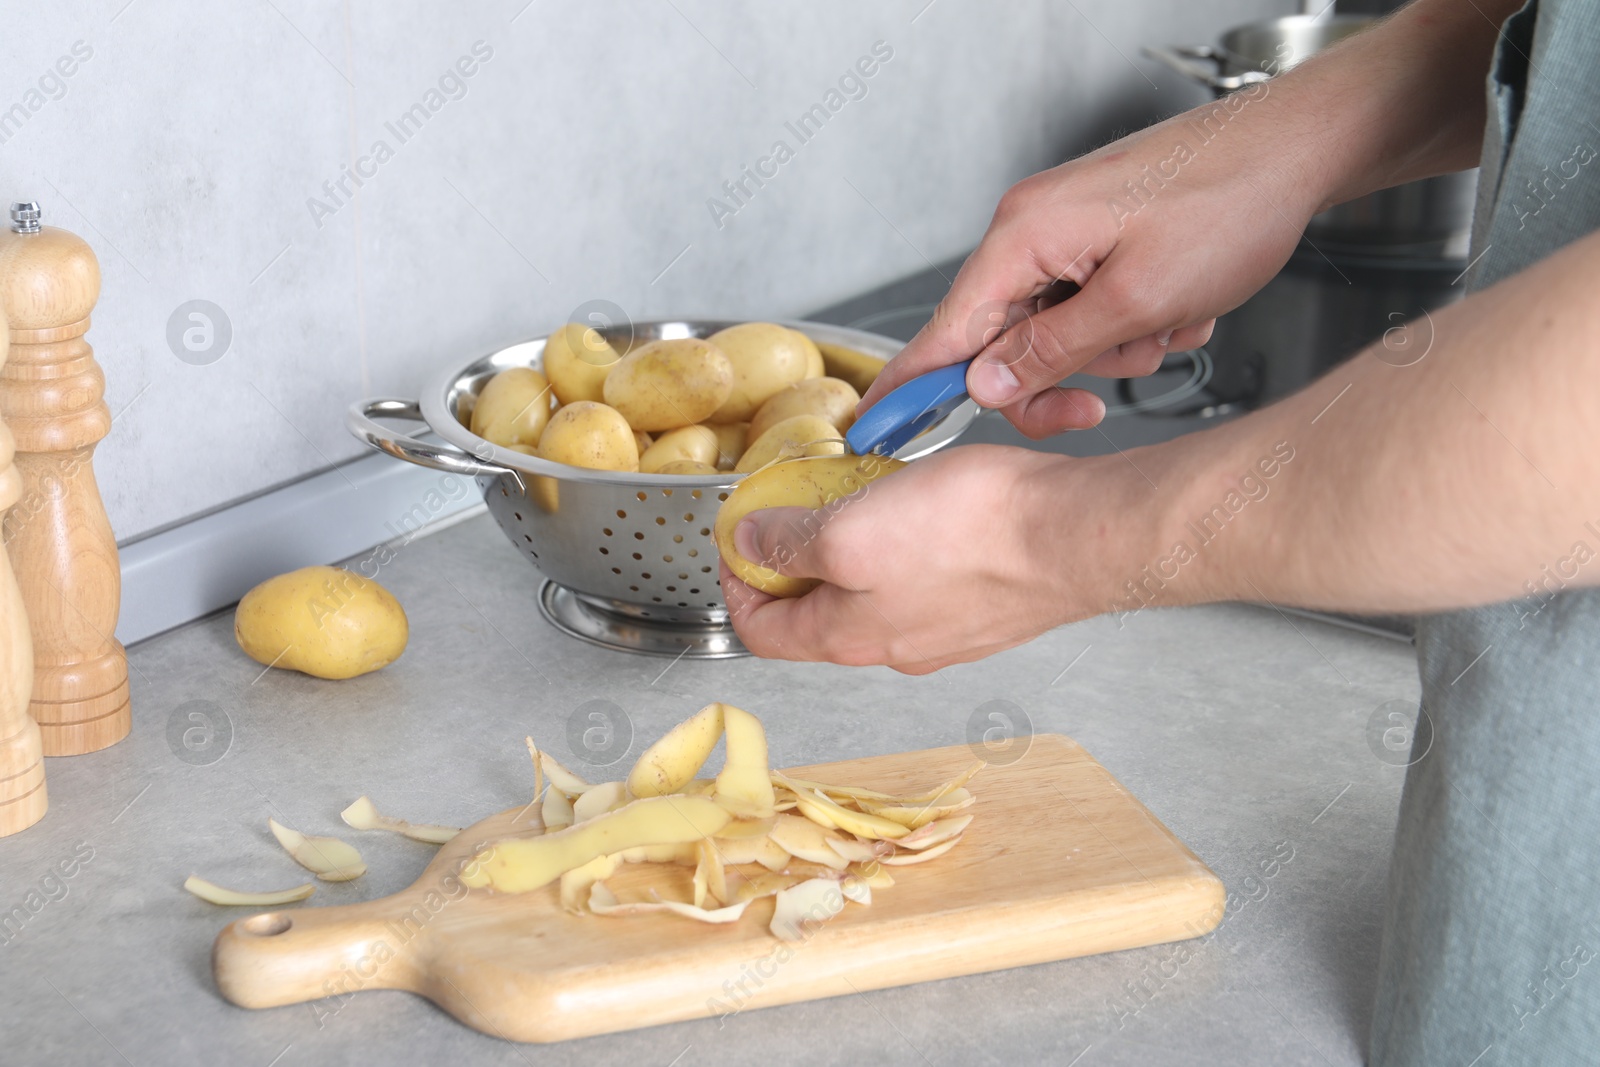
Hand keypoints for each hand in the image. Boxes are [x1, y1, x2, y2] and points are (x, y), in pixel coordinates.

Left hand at [722, 446, 1136, 671]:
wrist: (1076, 536)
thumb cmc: (973, 534)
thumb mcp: (851, 530)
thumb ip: (792, 544)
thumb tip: (751, 546)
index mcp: (849, 638)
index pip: (763, 633)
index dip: (737, 586)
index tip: (737, 541)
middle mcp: (896, 648)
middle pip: (816, 615)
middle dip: (795, 562)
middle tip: (795, 507)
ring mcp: (944, 632)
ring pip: (872, 596)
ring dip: (851, 551)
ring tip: (857, 498)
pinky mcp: (984, 607)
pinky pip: (923, 582)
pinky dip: (903, 549)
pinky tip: (917, 508)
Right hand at [860, 96, 1326, 438]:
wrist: (1298, 150)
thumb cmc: (1229, 203)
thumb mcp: (1137, 302)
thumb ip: (1050, 351)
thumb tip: (982, 385)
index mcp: (1023, 236)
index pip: (944, 329)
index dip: (911, 387)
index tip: (878, 429)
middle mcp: (1031, 228)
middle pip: (999, 340)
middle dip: (1055, 376)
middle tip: (1096, 406)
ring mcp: (1065, 230)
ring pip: (1053, 330)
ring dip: (1110, 348)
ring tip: (1168, 324)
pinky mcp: (1097, 236)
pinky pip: (1089, 307)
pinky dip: (1131, 322)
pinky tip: (1179, 306)